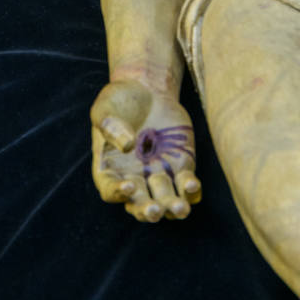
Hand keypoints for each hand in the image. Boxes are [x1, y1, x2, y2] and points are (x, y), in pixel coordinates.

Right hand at [90, 80, 200, 221]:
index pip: (111, 190)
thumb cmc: (119, 99)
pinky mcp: (180, 165)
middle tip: (154, 210)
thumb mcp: (106, 107)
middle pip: (139, 204)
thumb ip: (110, 125)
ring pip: (165, 201)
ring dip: (172, 207)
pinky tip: (193, 186)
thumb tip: (127, 146)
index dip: (118, 192)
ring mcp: (159, 174)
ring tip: (180, 208)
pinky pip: (186, 184)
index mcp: (110, 169)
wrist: (147, 89)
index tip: (129, 186)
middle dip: (147, 210)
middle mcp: (134, 178)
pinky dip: (191, 190)